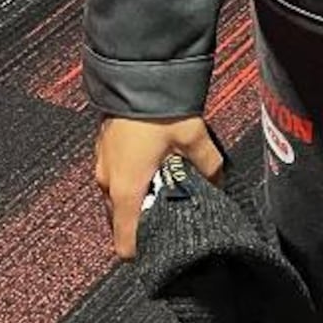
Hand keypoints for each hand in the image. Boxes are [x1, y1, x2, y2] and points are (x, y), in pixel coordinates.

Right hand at [94, 114, 223, 258]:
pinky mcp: (103, 145)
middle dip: (145, 220)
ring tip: (165, 183)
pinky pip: (116, 173)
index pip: (125, 242)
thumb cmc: (159, 108)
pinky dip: (132, 176)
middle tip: (171, 211)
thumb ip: (209, 166)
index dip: (143, 251)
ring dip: (138, 196)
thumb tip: (219, 182)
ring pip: (118, 196)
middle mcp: (108, 181)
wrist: (136, 70)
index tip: (162, 249)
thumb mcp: (193, 138)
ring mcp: (102, 162)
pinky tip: (153, 161)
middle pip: (122, 220)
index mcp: (125, 190)